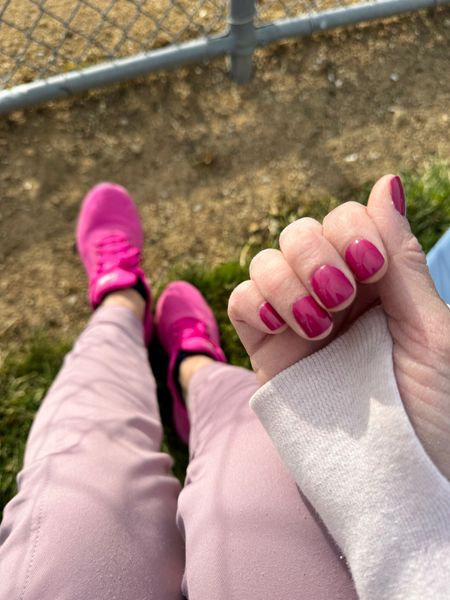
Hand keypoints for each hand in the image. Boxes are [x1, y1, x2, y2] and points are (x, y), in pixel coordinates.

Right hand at [229, 175, 449, 478]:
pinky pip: (242, 302)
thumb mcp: (431, 331)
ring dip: (288, 281)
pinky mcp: (267, 350)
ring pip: (267, 261)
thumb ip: (400, 258)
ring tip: (318, 326)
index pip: (349, 218)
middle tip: (344, 294)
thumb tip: (389, 179)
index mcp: (381, 283)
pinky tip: (283, 330)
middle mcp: (337, 294)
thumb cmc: (433, 412)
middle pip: (302, 230)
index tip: (370, 268)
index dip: (352, 229)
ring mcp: (298, 321)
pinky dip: (256, 303)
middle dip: (318, 252)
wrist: (399, 485)